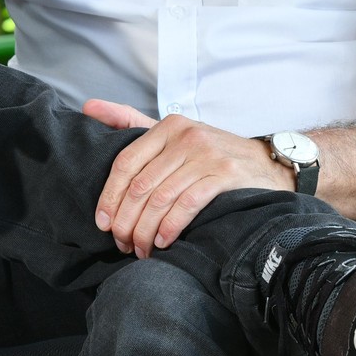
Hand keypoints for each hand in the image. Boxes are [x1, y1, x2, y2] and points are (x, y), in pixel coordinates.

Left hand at [84, 100, 293, 256]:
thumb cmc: (211, 153)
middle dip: (126, 221)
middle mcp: (186, 136)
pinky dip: (170, 228)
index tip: (102, 223)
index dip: (109, 197)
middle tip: (121, 243)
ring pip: (160, 199)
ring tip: (141, 249)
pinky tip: (164, 242)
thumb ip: (130, 121)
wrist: (267, 164)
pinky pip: (186, 205)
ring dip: (145, 231)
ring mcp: (207, 155)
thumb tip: (88, 107)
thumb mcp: (172, 133)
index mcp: (168, 126)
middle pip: (140, 186)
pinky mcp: (225, 174)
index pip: (125, 164)